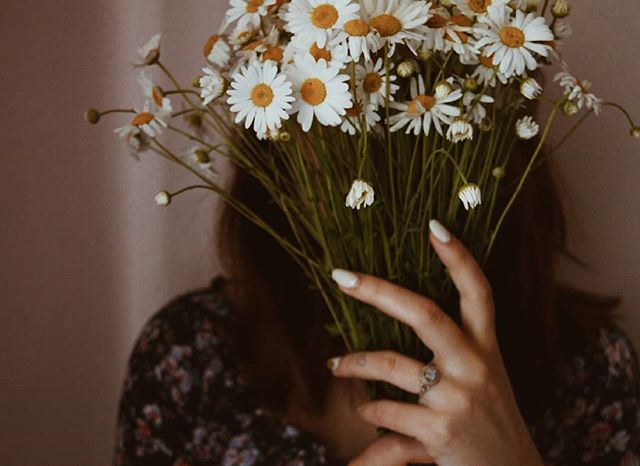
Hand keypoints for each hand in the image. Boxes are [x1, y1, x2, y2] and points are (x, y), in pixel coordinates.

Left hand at [329, 220, 543, 465]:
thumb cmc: (487, 422)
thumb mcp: (481, 384)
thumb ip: (449, 360)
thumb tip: (416, 322)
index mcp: (486, 347)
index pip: (478, 292)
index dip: (459, 257)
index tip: (433, 225)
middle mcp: (475, 365)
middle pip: (425, 313)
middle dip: (378, 291)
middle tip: (341, 276)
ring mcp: (458, 397)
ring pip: (391, 364)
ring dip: (355, 363)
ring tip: (336, 365)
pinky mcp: (439, 430)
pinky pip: (386, 411)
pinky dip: (369, 412)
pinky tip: (367, 413)